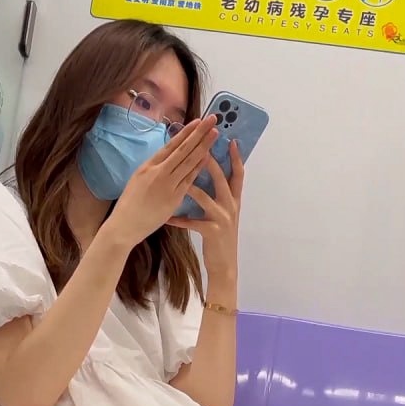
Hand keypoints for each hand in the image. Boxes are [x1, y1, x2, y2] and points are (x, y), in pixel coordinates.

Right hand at [106, 116, 217, 249]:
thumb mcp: (138, 180)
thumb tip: (166, 160)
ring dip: (203, 146)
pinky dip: (199, 167)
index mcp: (148, 165)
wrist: (124, 225)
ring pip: (188, 162)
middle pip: (183, 149)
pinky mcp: (173, 199)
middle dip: (199, 133)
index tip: (198, 121)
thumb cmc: (130, 205)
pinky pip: (189, 180)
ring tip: (215, 134)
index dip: (186, 132)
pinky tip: (208, 157)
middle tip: (212, 119)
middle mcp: (158, 172)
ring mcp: (167, 185)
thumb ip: (153, 169)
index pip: (171, 145)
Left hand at [167, 142, 243, 279]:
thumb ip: (219, 196)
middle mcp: (231, 206)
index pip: (237, 174)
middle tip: (200, 146)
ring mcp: (222, 219)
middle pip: (221, 178)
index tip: (231, 139)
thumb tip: (209, 177)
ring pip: (205, 196)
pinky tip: (167, 217)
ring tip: (177, 175)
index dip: (235, 157)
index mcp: (234, 200)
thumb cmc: (220, 237)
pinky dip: (178, 219)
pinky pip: (191, 222)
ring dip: (191, 185)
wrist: (224, 265)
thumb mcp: (224, 214)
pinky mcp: (212, 231)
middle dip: (210, 161)